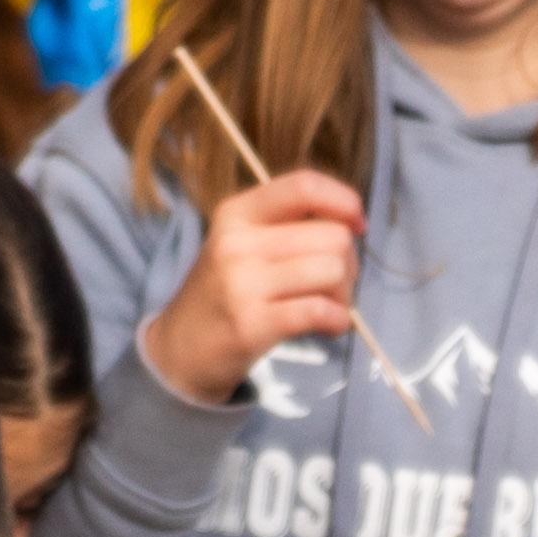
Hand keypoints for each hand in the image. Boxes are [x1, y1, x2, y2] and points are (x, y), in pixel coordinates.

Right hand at [135, 172, 362, 405]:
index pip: (303, 186)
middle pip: (332, 235)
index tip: (357, 223)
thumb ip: (287, 225)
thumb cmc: (223, 293)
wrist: (180, 350)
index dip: (343, 200)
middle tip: (333, 283)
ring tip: (328, 306)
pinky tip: (328, 326)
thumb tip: (352, 224)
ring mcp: (242, 284)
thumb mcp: (240, 243)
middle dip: (349, 262)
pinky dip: (338, 321)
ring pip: (332, 271)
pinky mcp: (252, 323)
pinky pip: (321, 311)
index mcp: (236, 213)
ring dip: (344, 294)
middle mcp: (237, 242)